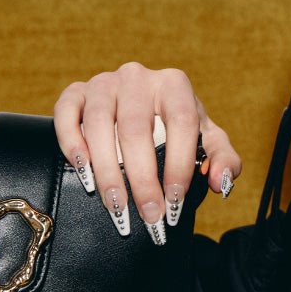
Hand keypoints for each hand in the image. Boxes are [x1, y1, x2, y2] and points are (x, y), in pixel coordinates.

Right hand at [53, 62, 241, 243]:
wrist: (145, 110)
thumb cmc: (179, 129)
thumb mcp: (207, 141)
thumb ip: (224, 160)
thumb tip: (219, 181)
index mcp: (174, 85)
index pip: (181, 122)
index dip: (180, 163)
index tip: (175, 200)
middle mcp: (138, 77)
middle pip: (136, 128)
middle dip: (142, 178)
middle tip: (149, 214)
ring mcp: (103, 83)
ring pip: (99, 124)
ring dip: (107, 170)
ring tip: (117, 205)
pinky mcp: (76, 92)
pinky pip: (67, 113)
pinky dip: (71, 142)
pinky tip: (84, 171)